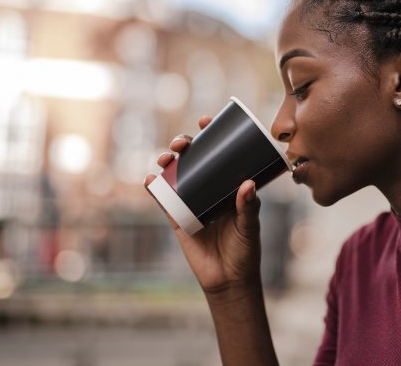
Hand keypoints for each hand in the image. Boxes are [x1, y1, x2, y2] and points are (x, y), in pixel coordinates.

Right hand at [144, 115, 262, 294]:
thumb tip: (247, 183)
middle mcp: (209, 189)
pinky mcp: (178, 219)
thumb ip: (249, 207)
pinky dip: (154, 187)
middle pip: (193, 159)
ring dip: (167, 162)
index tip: (206, 120)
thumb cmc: (245, 251)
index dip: (211, 135)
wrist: (229, 280)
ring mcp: (191, 202)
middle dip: (184, 144)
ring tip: (167, 158)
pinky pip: (163, 200)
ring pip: (175, 174)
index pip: (219, 154)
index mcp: (228, 185)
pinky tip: (150, 179)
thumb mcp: (250, 227)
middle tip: (183, 143)